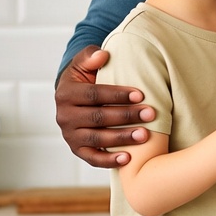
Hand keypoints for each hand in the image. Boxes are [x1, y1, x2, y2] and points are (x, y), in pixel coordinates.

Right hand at [54, 45, 154, 167]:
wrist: (75, 95)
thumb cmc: (87, 75)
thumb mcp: (84, 62)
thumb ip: (91, 56)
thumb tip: (102, 55)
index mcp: (66, 93)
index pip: (93, 94)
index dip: (117, 95)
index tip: (140, 95)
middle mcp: (64, 116)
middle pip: (97, 118)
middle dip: (126, 116)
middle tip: (150, 114)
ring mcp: (70, 135)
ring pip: (96, 139)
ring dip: (122, 138)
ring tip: (145, 135)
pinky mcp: (77, 149)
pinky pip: (92, 158)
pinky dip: (108, 161)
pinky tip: (128, 158)